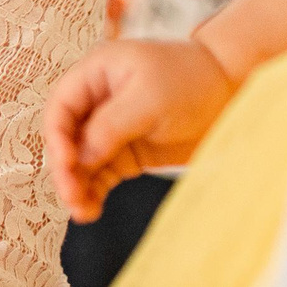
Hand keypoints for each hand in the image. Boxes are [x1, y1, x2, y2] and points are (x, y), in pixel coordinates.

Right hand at [42, 35, 238, 222]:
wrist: (229, 90)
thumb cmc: (189, 80)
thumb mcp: (148, 98)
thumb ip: (111, 126)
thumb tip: (80, 157)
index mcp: (95, 74)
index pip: (61, 106)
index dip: (57, 136)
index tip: (67, 163)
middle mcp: (97, 101)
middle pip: (66, 137)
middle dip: (65, 168)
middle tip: (72, 196)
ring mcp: (111, 129)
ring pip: (81, 161)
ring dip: (77, 186)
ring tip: (82, 212)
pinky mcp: (126, 153)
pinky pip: (100, 174)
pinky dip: (93, 192)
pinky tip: (92, 210)